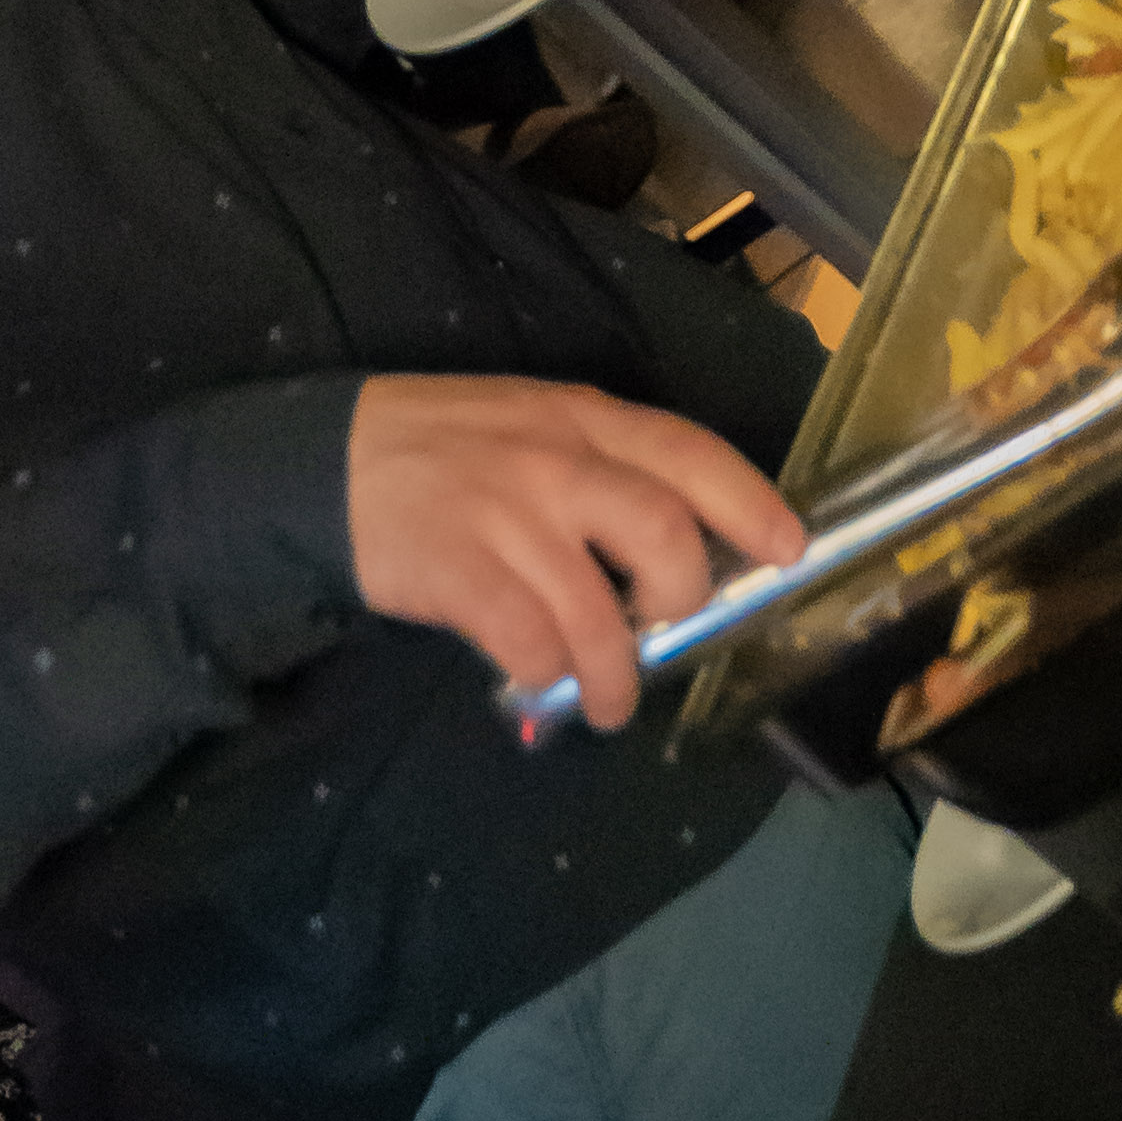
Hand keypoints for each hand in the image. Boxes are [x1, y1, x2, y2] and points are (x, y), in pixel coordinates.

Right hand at [346, 374, 802, 731]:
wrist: (331, 461)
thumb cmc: (448, 447)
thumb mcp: (533, 423)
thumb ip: (600, 469)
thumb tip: (679, 552)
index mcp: (583, 419)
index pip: (689, 453)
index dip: (749, 502)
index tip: (790, 550)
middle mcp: (556, 461)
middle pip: (664, 537)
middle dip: (682, 605)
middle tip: (667, 632)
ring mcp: (508, 516)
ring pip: (599, 617)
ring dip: (614, 678)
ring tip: (605, 702)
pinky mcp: (460, 572)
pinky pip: (531, 645)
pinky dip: (545, 676)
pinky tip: (537, 678)